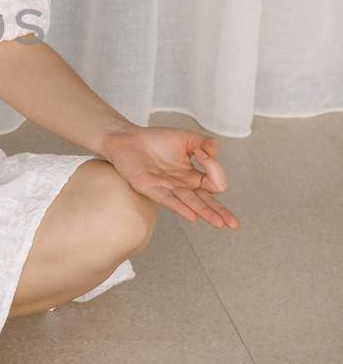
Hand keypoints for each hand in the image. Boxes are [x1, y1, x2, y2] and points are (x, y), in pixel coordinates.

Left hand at [100, 126, 238, 229]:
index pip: (213, 182)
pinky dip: (180, 207)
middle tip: (234, 224)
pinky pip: (167, 199)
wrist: (129, 138)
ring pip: (190, 204)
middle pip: (205, 202)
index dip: (214, 169)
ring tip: (219, 223)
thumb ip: (205, 143)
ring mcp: (167, 189)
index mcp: (192, 177)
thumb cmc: (157, 140)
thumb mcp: (187, 139)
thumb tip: (215, 150)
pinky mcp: (150, 188)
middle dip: (220, 212)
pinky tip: (192, 216)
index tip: (203, 153)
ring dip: (205, 213)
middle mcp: (182, 187)